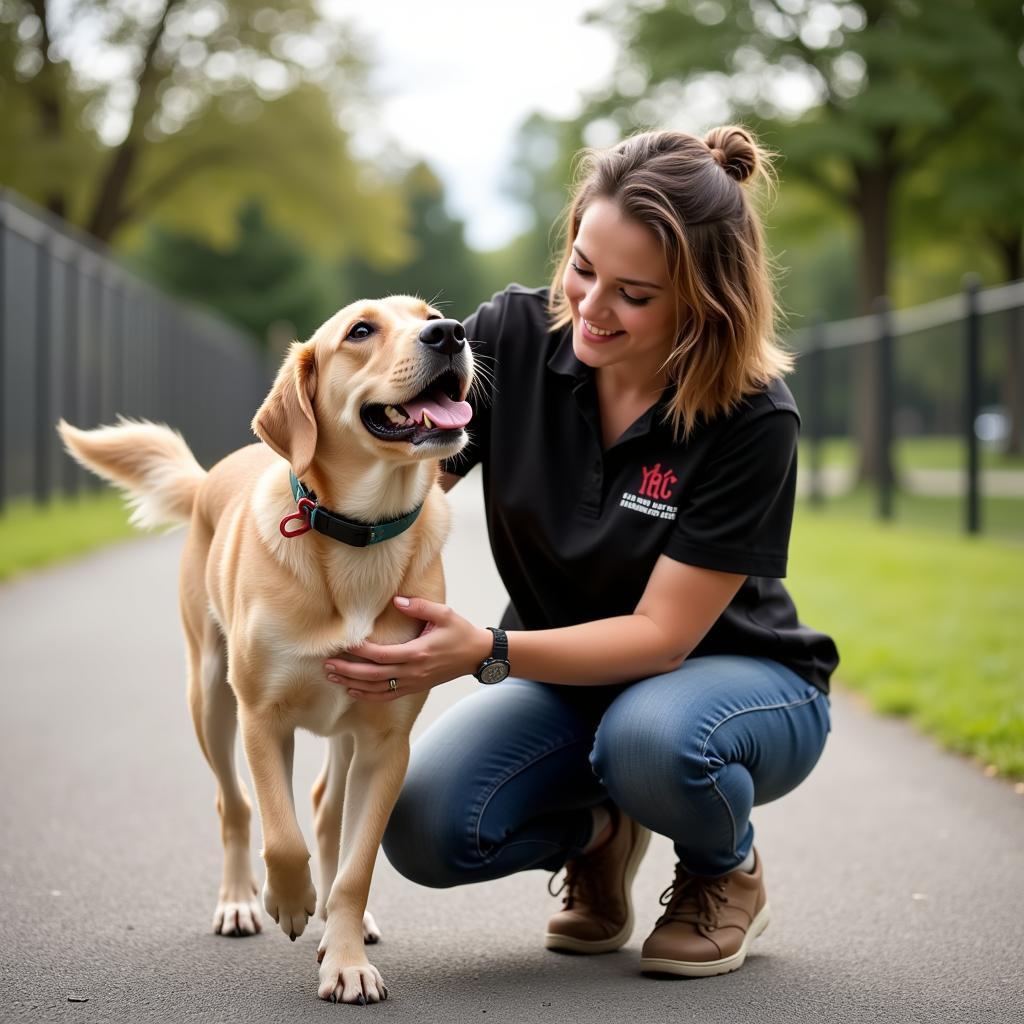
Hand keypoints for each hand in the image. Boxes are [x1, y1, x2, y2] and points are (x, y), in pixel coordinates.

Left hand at [324, 596, 492, 701]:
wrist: (476, 655)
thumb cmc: (460, 632)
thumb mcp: (443, 614)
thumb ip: (419, 606)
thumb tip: (397, 599)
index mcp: (418, 653)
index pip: (382, 655)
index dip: (360, 651)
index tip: (344, 645)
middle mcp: (413, 671)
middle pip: (373, 675)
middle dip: (348, 670)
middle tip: (327, 665)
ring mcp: (413, 682)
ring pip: (377, 689)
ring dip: (352, 684)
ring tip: (332, 677)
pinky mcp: (414, 687)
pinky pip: (387, 696)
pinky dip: (367, 695)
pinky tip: (352, 691)